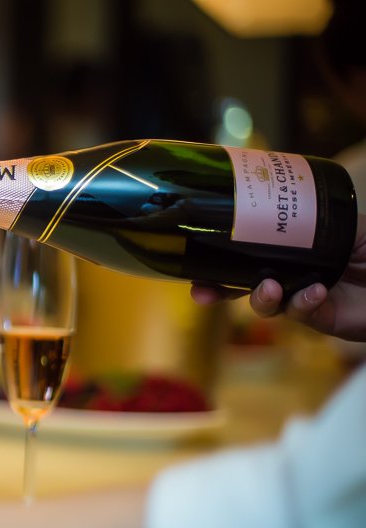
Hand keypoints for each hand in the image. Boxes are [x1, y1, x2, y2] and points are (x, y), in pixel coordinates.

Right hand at [190, 213, 365, 341]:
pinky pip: (300, 313)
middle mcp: (292, 272)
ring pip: (264, 302)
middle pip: (243, 282)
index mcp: (292, 248)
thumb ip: (319, 217)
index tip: (195, 258)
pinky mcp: (319, 319)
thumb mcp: (351, 223)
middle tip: (202, 292)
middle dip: (218, 289)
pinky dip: (303, 303)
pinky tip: (316, 292)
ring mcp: (302, 297)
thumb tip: (278, 192)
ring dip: (260, 298)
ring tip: (270, 289)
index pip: (249, 252)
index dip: (220, 258)